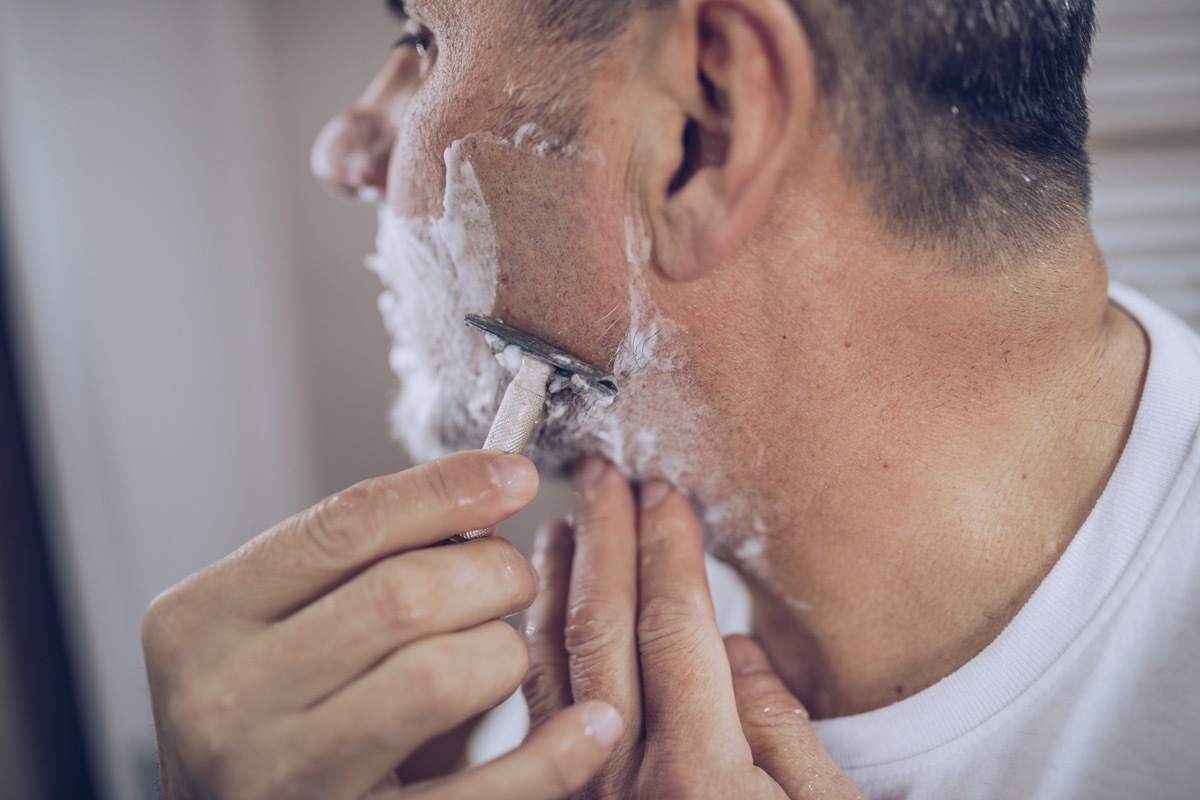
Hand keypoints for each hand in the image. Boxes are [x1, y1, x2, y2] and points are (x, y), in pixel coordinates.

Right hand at [142, 451, 622, 799]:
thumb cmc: (267, 712)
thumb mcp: (274, 623)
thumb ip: (353, 563)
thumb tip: (486, 488)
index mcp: (201, 622)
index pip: (343, 526)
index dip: (444, 490)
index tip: (513, 473)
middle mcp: (226, 701)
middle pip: (403, 594)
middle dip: (490, 572)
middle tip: (510, 579)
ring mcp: (283, 780)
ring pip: (441, 677)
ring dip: (505, 652)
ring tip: (501, 653)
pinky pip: (479, 793)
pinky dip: (553, 754)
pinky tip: (589, 723)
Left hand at [522, 459, 862, 798]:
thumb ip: (783, 732)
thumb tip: (737, 653)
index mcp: (695, 776)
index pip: (673, 629)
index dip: (668, 550)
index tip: (666, 494)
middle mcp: (623, 781)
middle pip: (602, 630)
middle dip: (603, 538)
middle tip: (603, 475)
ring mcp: (582, 793)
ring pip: (554, 666)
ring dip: (559, 583)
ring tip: (567, 524)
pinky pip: (538, 709)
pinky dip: (539, 645)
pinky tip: (546, 615)